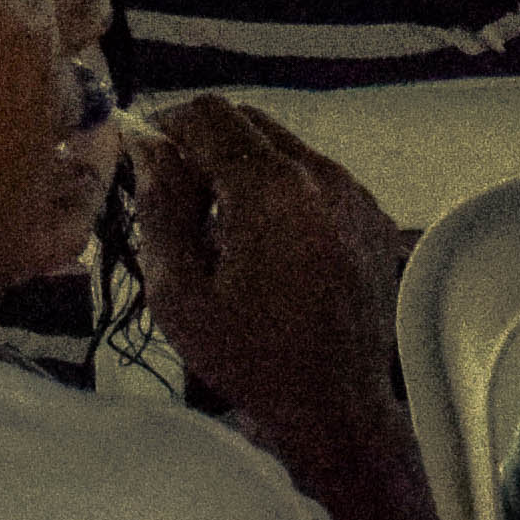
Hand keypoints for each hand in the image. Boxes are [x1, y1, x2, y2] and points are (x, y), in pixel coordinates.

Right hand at [128, 96, 409, 450]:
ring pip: (286, 147)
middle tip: (176, 197)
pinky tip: (264, 245)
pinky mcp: (374, 217)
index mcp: (273, 190)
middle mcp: (324, 177)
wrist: (335, 404)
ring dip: (244, 168)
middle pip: (251, 122)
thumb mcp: (180, 291)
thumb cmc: (249, 357)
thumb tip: (148, 145)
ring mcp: (357, 195)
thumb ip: (161, 207)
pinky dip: (283, 191)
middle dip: (205, 144)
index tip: (145, 157)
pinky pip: (318, 179)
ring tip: (218, 230)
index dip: (168, 125)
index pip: (211, 115)